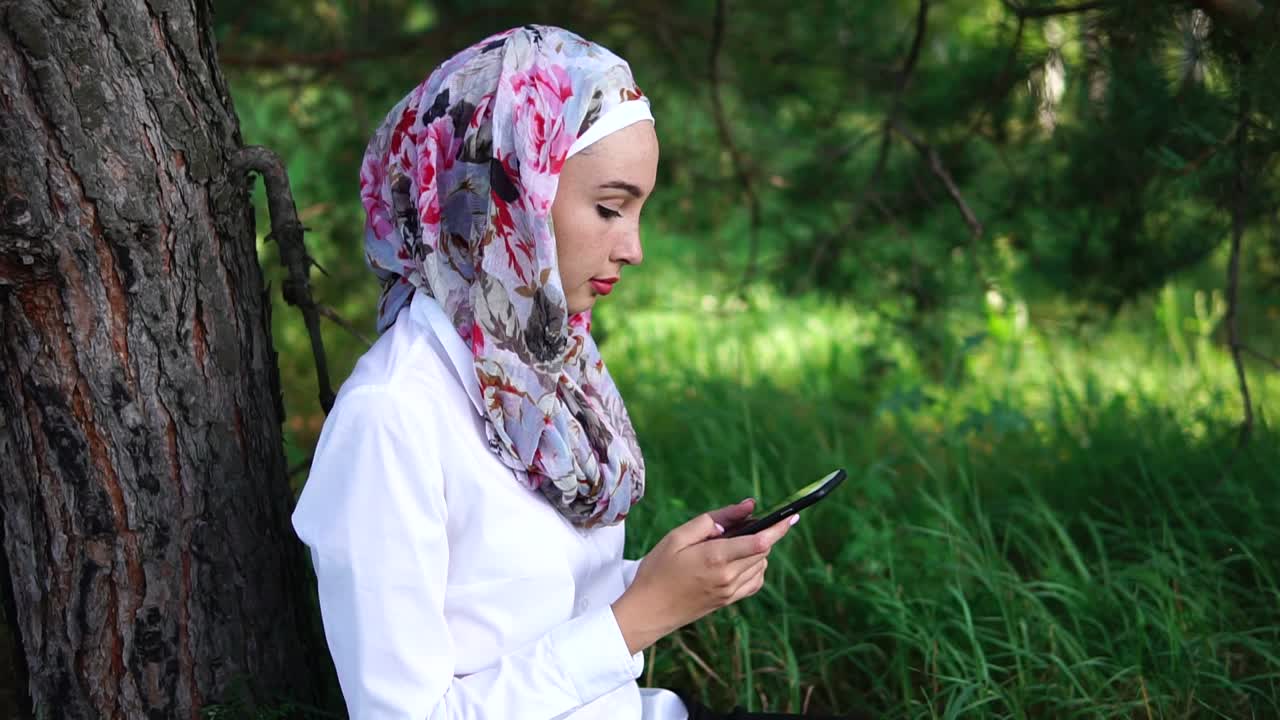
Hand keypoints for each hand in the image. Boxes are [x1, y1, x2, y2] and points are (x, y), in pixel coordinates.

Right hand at [610, 500, 799, 655]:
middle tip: (737, 525)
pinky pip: (755, 581)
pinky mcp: (729, 601)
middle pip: (763, 550)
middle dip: (760, 533)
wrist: (647, 611)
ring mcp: (731, 592)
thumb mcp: (677, 537)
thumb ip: (713, 519)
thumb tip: (746, 507)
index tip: (792, 515)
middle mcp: (728, 577)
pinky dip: (754, 567)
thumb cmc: (658, 569)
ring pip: (761, 565)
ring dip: (756, 550)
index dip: (779, 527)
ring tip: (729, 544)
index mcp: (716, 558)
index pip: (760, 541)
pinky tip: (737, 561)